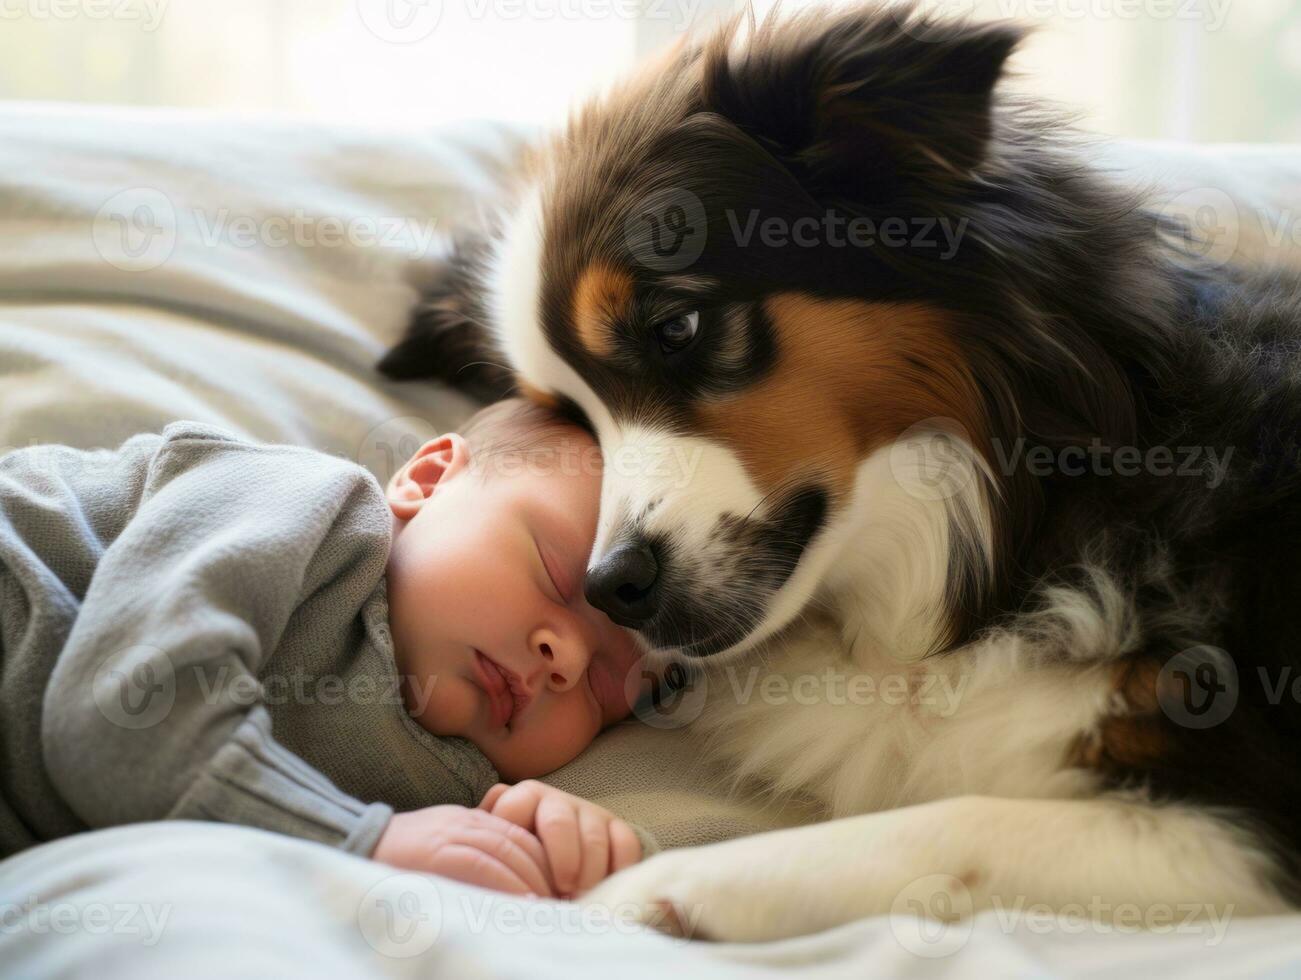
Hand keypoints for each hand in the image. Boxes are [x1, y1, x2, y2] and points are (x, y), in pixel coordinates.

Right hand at [372, 804, 554, 896]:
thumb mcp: (443, 845)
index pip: (520, 835)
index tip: (560, 887)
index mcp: (469, 820)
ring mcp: (452, 834)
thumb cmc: (400, 857)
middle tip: (564, 900)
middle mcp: (466, 822)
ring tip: (551, 905)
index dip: (545, 861)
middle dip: (547, 872)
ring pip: (507, 852)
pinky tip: (523, 902)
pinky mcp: (437, 852)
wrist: (355, 845)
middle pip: (521, 842)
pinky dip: (507, 883)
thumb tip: (511, 887)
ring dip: (533, 880)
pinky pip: (482, 864)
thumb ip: (473, 855)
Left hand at [478, 781, 641, 897]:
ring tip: (579, 898)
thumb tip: (470, 862)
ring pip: (594, 835)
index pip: (513, 811)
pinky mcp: (617, 826)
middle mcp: (555, 799)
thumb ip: (485, 846)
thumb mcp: (494, 846)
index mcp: (521, 798)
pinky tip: (604, 887)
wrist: (555, 852)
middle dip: (561, 860)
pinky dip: (618, 868)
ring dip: (588, 872)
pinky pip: (625, 842)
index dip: (517, 850)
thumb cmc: (517, 855)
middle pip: (558, 821)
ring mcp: (589, 811)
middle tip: (561, 892)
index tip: (521, 882)